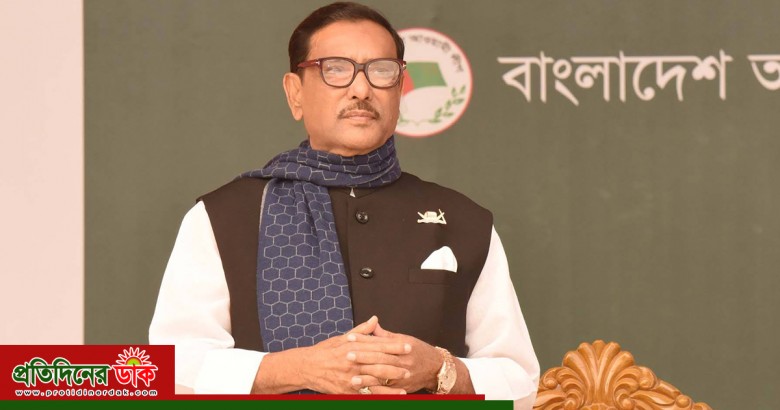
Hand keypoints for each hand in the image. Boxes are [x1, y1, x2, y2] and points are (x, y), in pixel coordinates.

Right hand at [252, 316, 409, 393]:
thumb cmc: (324, 351)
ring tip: (404, 381)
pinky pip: (364, 393)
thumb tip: (375, 319)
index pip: (377, 345)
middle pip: (378, 362)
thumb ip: (361, 330)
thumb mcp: (342, 338)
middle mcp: (351, 361)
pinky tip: (389, 396)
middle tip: (410, 364)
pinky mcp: (345, 390)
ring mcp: (348, 377)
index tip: (407, 346)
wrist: (305, 367)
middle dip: (396, 363)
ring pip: (373, 379)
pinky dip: (378, 395)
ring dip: (390, 380)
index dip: (394, 346)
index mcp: (352, 347)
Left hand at [347, 320, 441, 393]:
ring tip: (352, 377)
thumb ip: (386, 335)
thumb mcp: (404, 339)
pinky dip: (376, 390)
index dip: (364, 339)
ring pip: (384, 375)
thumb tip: (372, 323)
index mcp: (401, 345)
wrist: (436, 368)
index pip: (379, 342)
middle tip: (347, 355)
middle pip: (381, 358)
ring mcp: (403, 375)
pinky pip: (388, 390)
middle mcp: (403, 360)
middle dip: (364, 357)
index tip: (349, 337)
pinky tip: (365, 391)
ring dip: (368, 377)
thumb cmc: (418, 351)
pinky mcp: (403, 387)